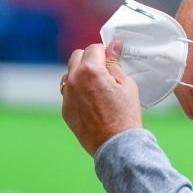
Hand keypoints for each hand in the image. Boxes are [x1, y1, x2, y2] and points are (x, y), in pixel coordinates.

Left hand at [61, 41, 142, 155]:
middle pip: (77, 56)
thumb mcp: (126, 84)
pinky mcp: (65, 109)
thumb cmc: (125, 116)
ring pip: (70, 73)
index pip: (94, 48)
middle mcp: (74, 80)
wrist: (116, 145)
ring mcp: (67, 96)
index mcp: (90, 70)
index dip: (105, 52)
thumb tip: (112, 46)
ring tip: (96, 87)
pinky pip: (69, 92)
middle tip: (104, 72)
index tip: (111, 60)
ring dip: (81, 74)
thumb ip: (114, 63)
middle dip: (90, 59)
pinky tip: (92, 101)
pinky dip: (78, 91)